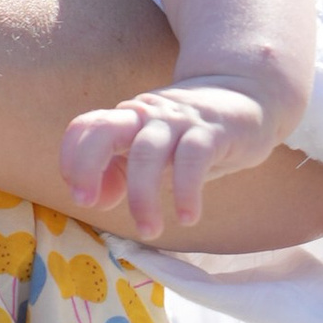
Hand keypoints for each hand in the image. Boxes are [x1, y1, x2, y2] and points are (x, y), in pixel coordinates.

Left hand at [60, 82, 278, 235]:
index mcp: (128, 118)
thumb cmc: (193, 131)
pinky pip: (193, 159)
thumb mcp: (154, 149)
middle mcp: (147, 115)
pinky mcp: (213, 130)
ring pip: (147, 152)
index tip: (82, 195)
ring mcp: (179, 120)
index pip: (85, 127)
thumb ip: (122, 171)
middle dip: (87, 166)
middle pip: (104, 130)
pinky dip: (186, 192)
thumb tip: (97, 198)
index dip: (73, 159)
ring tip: (149, 230)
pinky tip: (187, 217)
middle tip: (87, 205)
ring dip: (141, 196)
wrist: (249, 92)